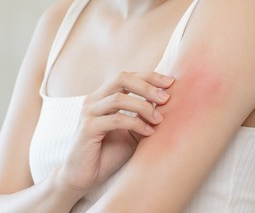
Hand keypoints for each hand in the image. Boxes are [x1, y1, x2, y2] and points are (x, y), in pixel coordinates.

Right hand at [59, 71, 174, 192]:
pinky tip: (149, 132)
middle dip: (147, 85)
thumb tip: (168, 105)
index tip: (171, 83)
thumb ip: (144, 117)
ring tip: (160, 119)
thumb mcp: (132, 132)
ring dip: (144, 107)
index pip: (127, 77)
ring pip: (119, 98)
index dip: (150, 77)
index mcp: (103, 96)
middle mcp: (94, 99)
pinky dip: (136, 124)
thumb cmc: (108, 154)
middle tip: (166, 97)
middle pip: (122, 78)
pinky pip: (116, 119)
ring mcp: (89, 112)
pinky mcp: (87, 128)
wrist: (83, 177)